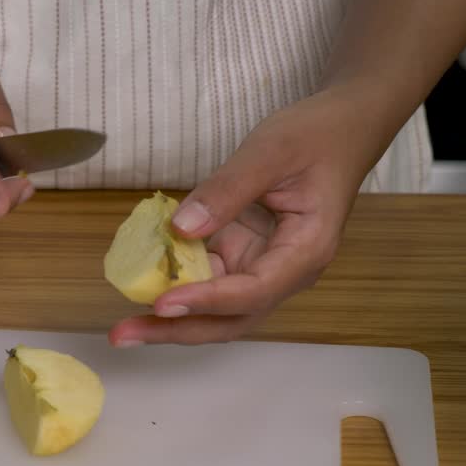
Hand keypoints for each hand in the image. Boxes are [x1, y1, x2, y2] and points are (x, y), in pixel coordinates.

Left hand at [108, 87, 382, 345]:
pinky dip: (174, 283)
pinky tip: (139, 282)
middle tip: (123, 336)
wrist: (341, 129)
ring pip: (215, 308)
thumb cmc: (316, 137)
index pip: (253, 290)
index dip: (206, 300)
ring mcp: (262, 266)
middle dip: (177, 330)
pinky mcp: (244, 255)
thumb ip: (227, 190)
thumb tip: (181, 228)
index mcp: (305, 252)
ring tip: (123, 327)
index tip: (162, 303)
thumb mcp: (270, 151)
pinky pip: (207, 278)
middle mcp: (285, 272)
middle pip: (230, 319)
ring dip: (171, 317)